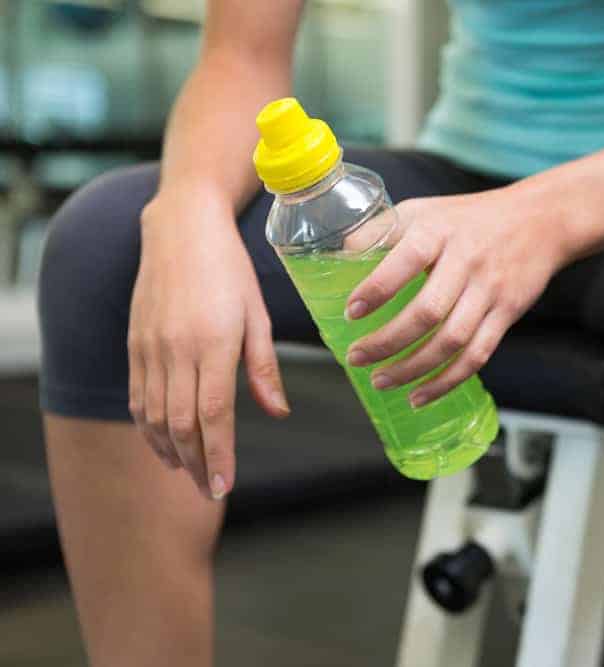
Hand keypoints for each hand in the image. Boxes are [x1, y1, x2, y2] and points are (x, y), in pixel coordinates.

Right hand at [128, 194, 289, 499]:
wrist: (181, 229)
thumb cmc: (230, 270)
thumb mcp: (259, 315)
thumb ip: (265, 368)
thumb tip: (278, 413)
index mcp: (214, 343)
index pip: (214, 414)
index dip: (218, 455)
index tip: (224, 487)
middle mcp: (177, 350)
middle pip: (182, 424)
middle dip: (197, 464)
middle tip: (210, 493)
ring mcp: (151, 348)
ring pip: (155, 416)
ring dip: (172, 452)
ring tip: (190, 475)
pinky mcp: (136, 344)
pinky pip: (138, 397)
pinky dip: (149, 428)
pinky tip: (164, 444)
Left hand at [344, 186, 566, 405]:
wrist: (540, 220)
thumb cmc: (469, 218)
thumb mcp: (424, 210)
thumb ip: (382, 231)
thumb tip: (338, 256)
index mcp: (438, 232)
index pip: (405, 262)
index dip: (376, 290)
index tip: (352, 312)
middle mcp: (466, 261)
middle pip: (427, 311)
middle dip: (388, 342)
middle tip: (356, 358)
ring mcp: (489, 290)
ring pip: (451, 340)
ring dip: (413, 368)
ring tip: (381, 381)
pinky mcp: (506, 313)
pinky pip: (477, 355)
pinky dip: (447, 381)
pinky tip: (420, 395)